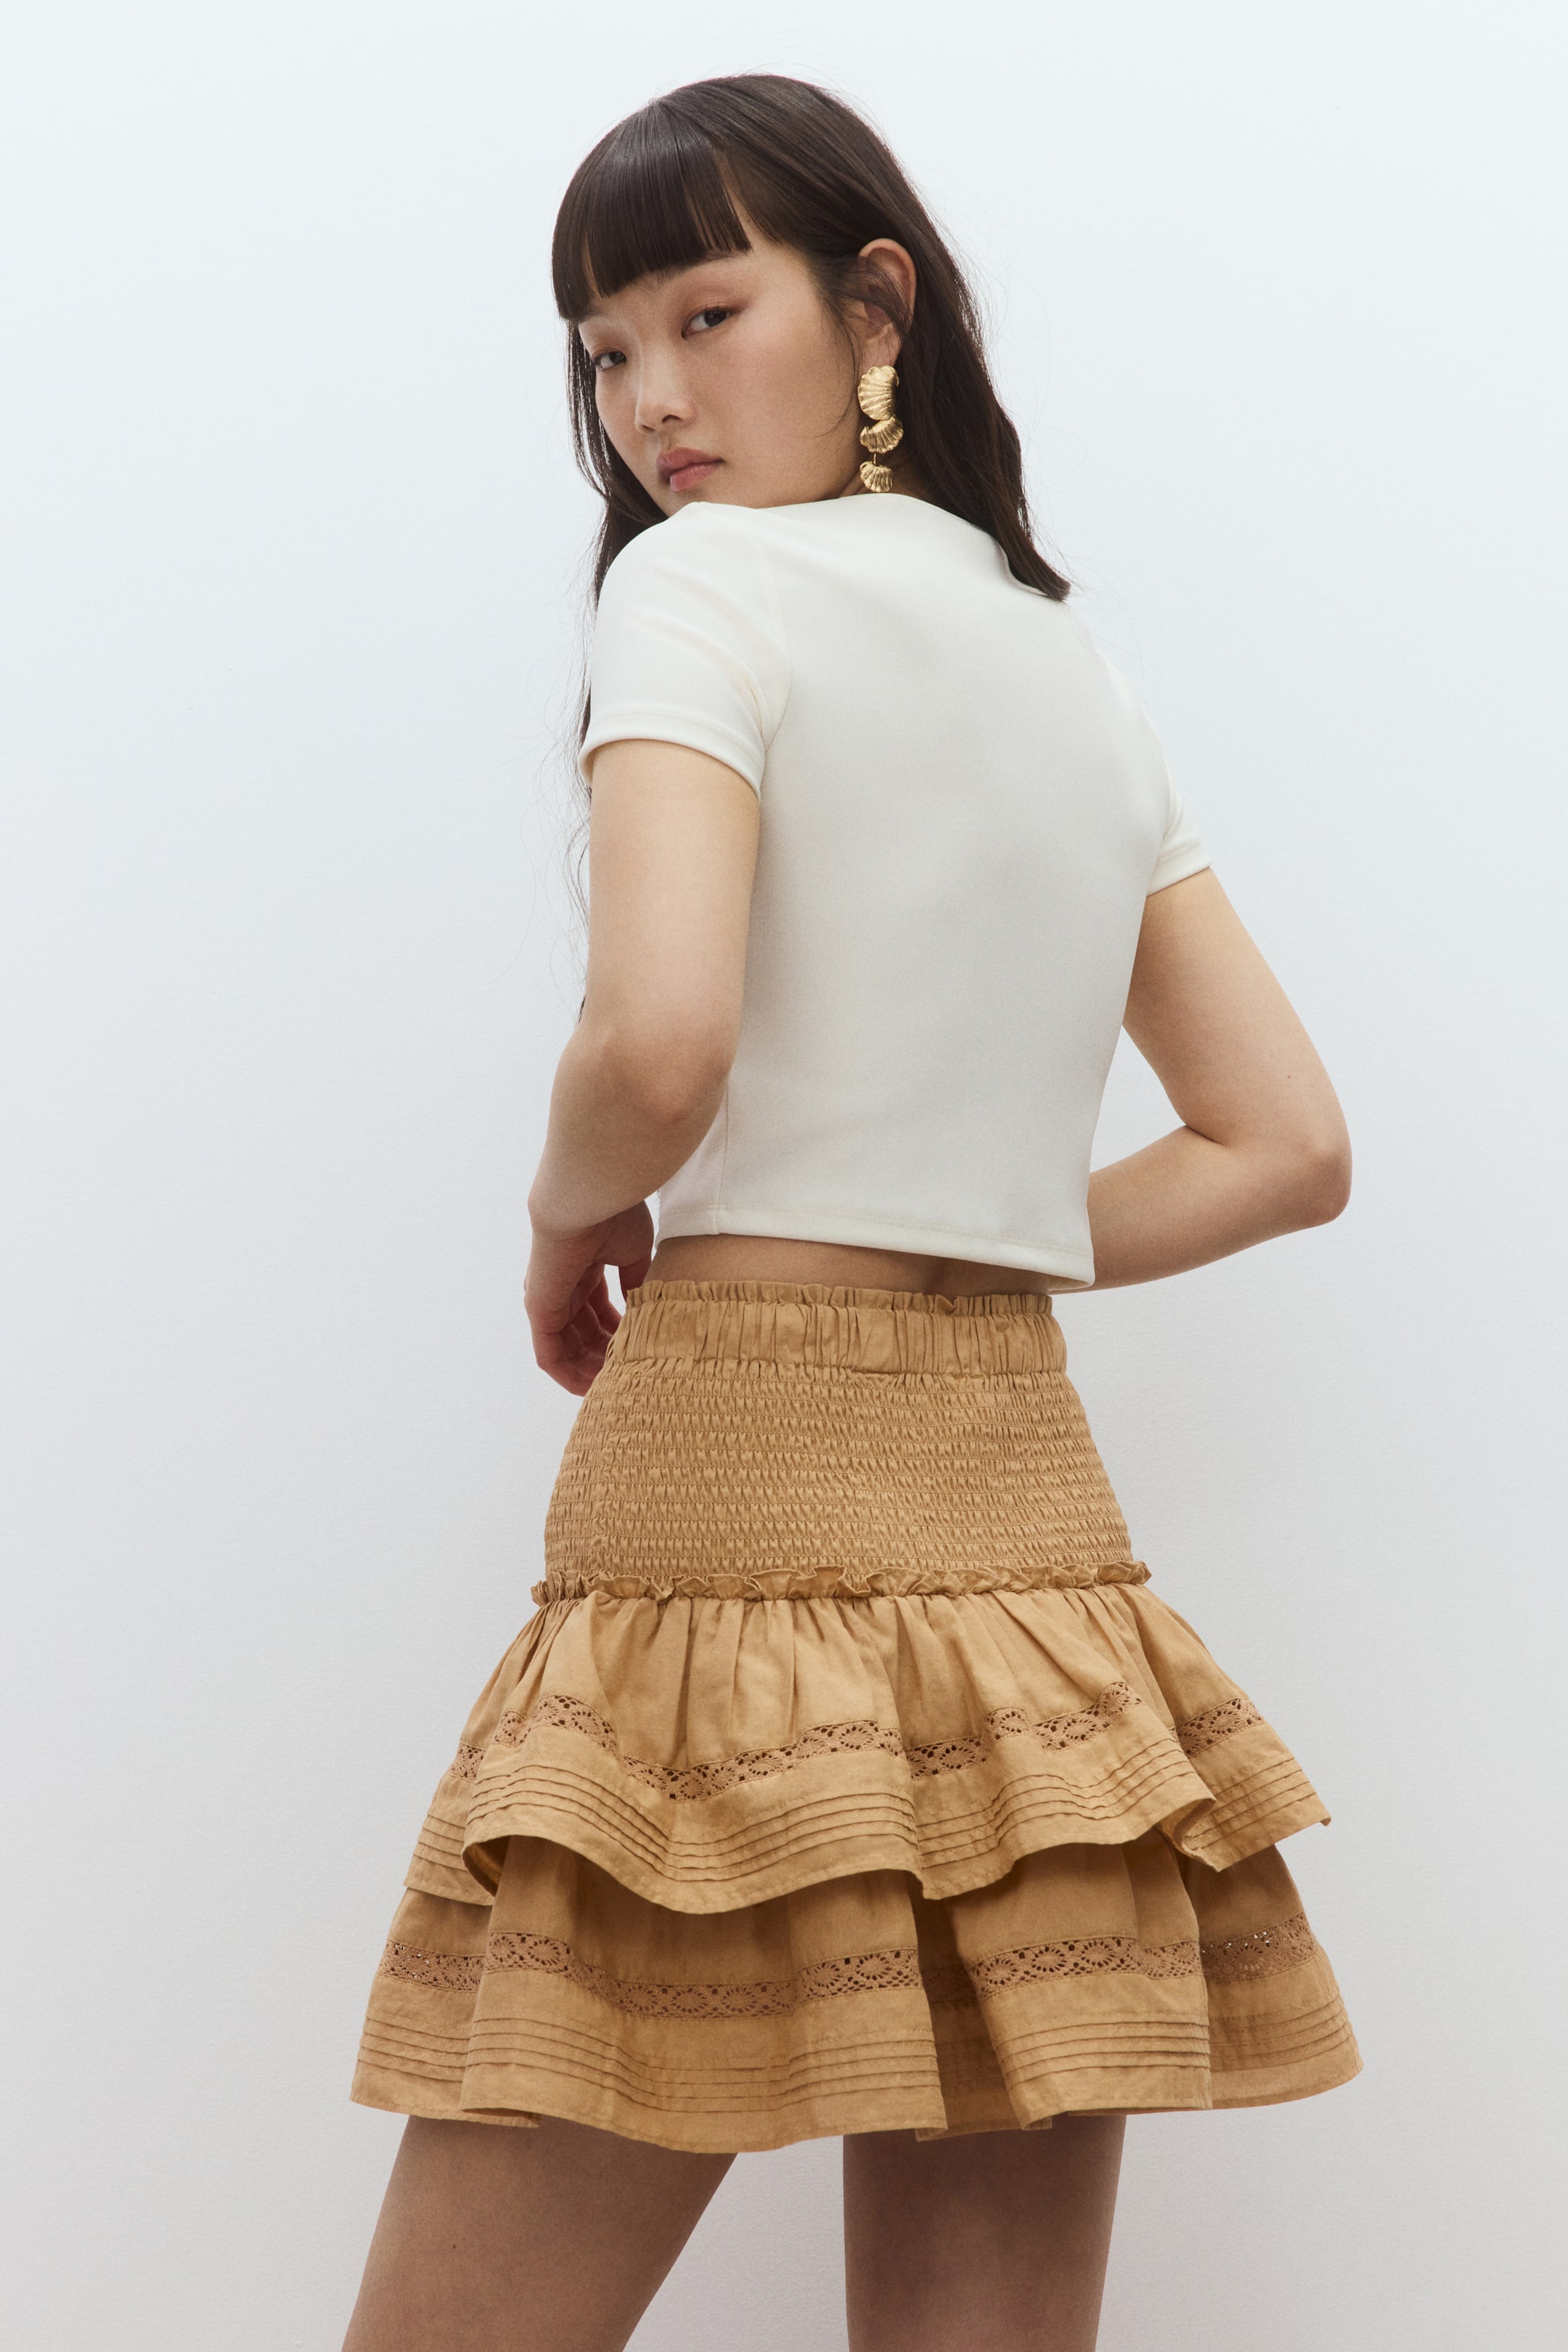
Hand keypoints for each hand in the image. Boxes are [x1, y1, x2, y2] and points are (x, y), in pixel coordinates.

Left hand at [525, 1201, 654, 1394]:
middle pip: (582, 1332)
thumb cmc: (612, 1217)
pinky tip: (589, 1388)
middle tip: (629, 1374)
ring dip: (589, 1370)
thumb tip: (644, 1307)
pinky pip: (549, 1354)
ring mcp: (549, 1299)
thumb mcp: (633, 1253)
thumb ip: (637, 1281)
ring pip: (567, 1348)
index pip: (597, 1310)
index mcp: (583, 1268)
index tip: (638, 1350)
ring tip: (616, 1386)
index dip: (617, 1332)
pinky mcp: (540, 1311)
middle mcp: (563, 1286)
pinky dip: (567, 1374)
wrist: (586, 1200)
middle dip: (605, 1355)